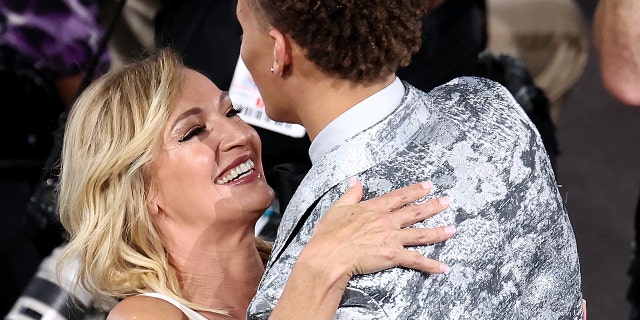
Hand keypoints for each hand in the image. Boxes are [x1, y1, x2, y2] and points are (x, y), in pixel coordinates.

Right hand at [303, 177, 454, 280]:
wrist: (329, 255)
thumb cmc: (329, 234)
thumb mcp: (338, 208)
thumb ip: (351, 194)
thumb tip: (355, 181)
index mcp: (374, 208)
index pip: (400, 196)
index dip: (416, 190)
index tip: (428, 185)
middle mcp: (387, 221)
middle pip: (416, 212)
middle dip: (434, 205)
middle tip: (448, 201)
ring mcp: (392, 238)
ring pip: (421, 234)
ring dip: (438, 232)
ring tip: (452, 229)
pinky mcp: (393, 255)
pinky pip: (416, 260)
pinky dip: (430, 265)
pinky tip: (442, 268)